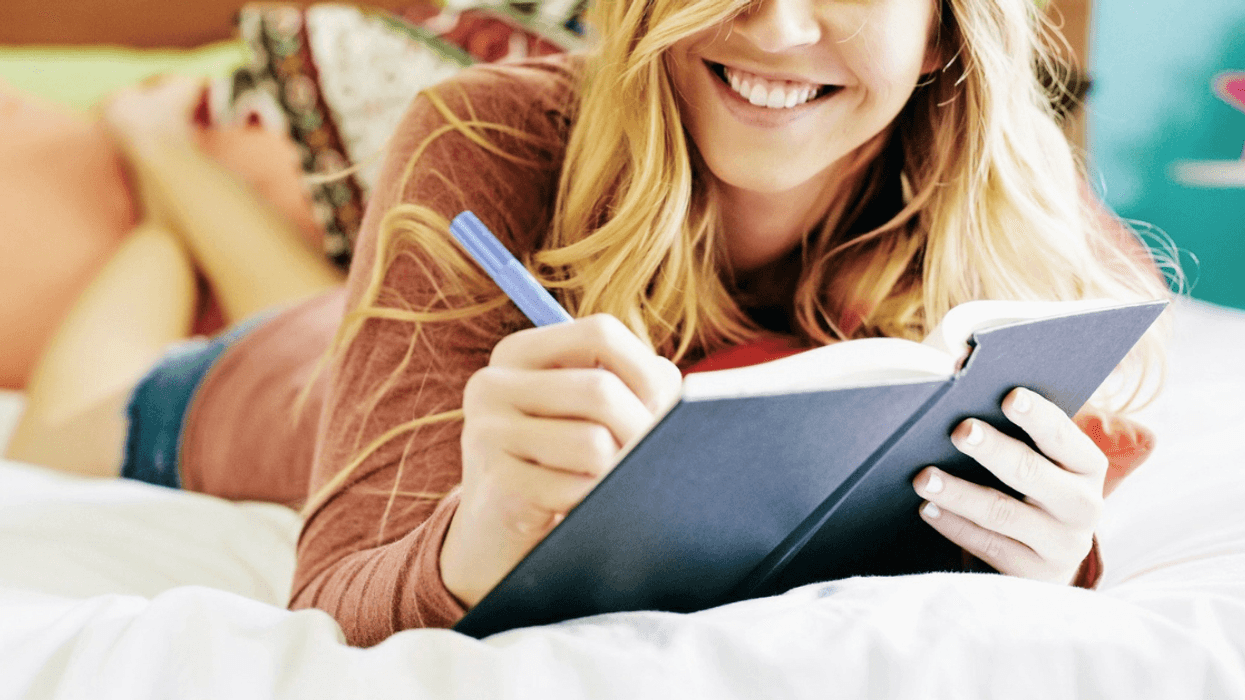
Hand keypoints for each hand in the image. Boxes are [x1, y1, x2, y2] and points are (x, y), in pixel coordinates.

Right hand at [441, 314, 682, 606]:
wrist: (498, 531)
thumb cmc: (560, 462)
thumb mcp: (585, 413)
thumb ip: (631, 388)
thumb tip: (682, 403)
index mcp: (518, 353)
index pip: (600, 333)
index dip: (644, 370)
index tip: (659, 407)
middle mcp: (491, 385)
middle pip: (601, 392)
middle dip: (642, 430)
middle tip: (655, 458)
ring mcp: (485, 434)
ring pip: (593, 444)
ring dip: (620, 472)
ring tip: (617, 483)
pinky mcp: (495, 484)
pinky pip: (574, 490)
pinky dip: (595, 504)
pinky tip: (586, 509)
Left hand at [912, 387, 1106, 584]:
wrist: (1036, 560)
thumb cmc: (1023, 488)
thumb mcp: (1028, 457)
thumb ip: (1003, 415)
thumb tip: (957, 359)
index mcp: (1086, 465)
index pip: (1063, 436)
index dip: (1037, 415)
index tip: (1008, 395)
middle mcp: (1084, 505)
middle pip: (1032, 473)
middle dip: (993, 450)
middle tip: (959, 430)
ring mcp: (1062, 545)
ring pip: (1003, 513)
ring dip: (959, 492)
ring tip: (922, 477)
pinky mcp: (1034, 576)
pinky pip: (988, 546)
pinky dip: (954, 525)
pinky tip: (927, 509)